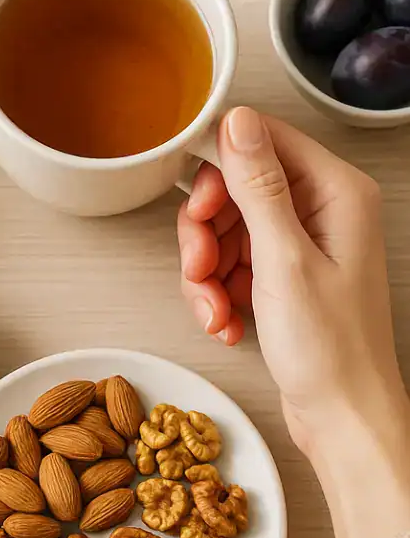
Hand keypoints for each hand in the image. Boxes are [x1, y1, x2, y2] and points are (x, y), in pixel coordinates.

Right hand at [178, 107, 409, 537]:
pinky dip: (218, 294)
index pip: (263, 142)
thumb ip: (257, 186)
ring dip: (206, 274)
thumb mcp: (283, 259)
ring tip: (215, 311)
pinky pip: (231, 265)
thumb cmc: (329, 347)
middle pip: (235, 190)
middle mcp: (321, 211)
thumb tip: (237, 122)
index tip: (198, 207)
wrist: (340, 414)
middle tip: (200, 270)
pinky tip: (227, 323)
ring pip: (225, 231)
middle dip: (206, 234)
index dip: (219, 170)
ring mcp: (300, 245)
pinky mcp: (283, 276)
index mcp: (335, 193)